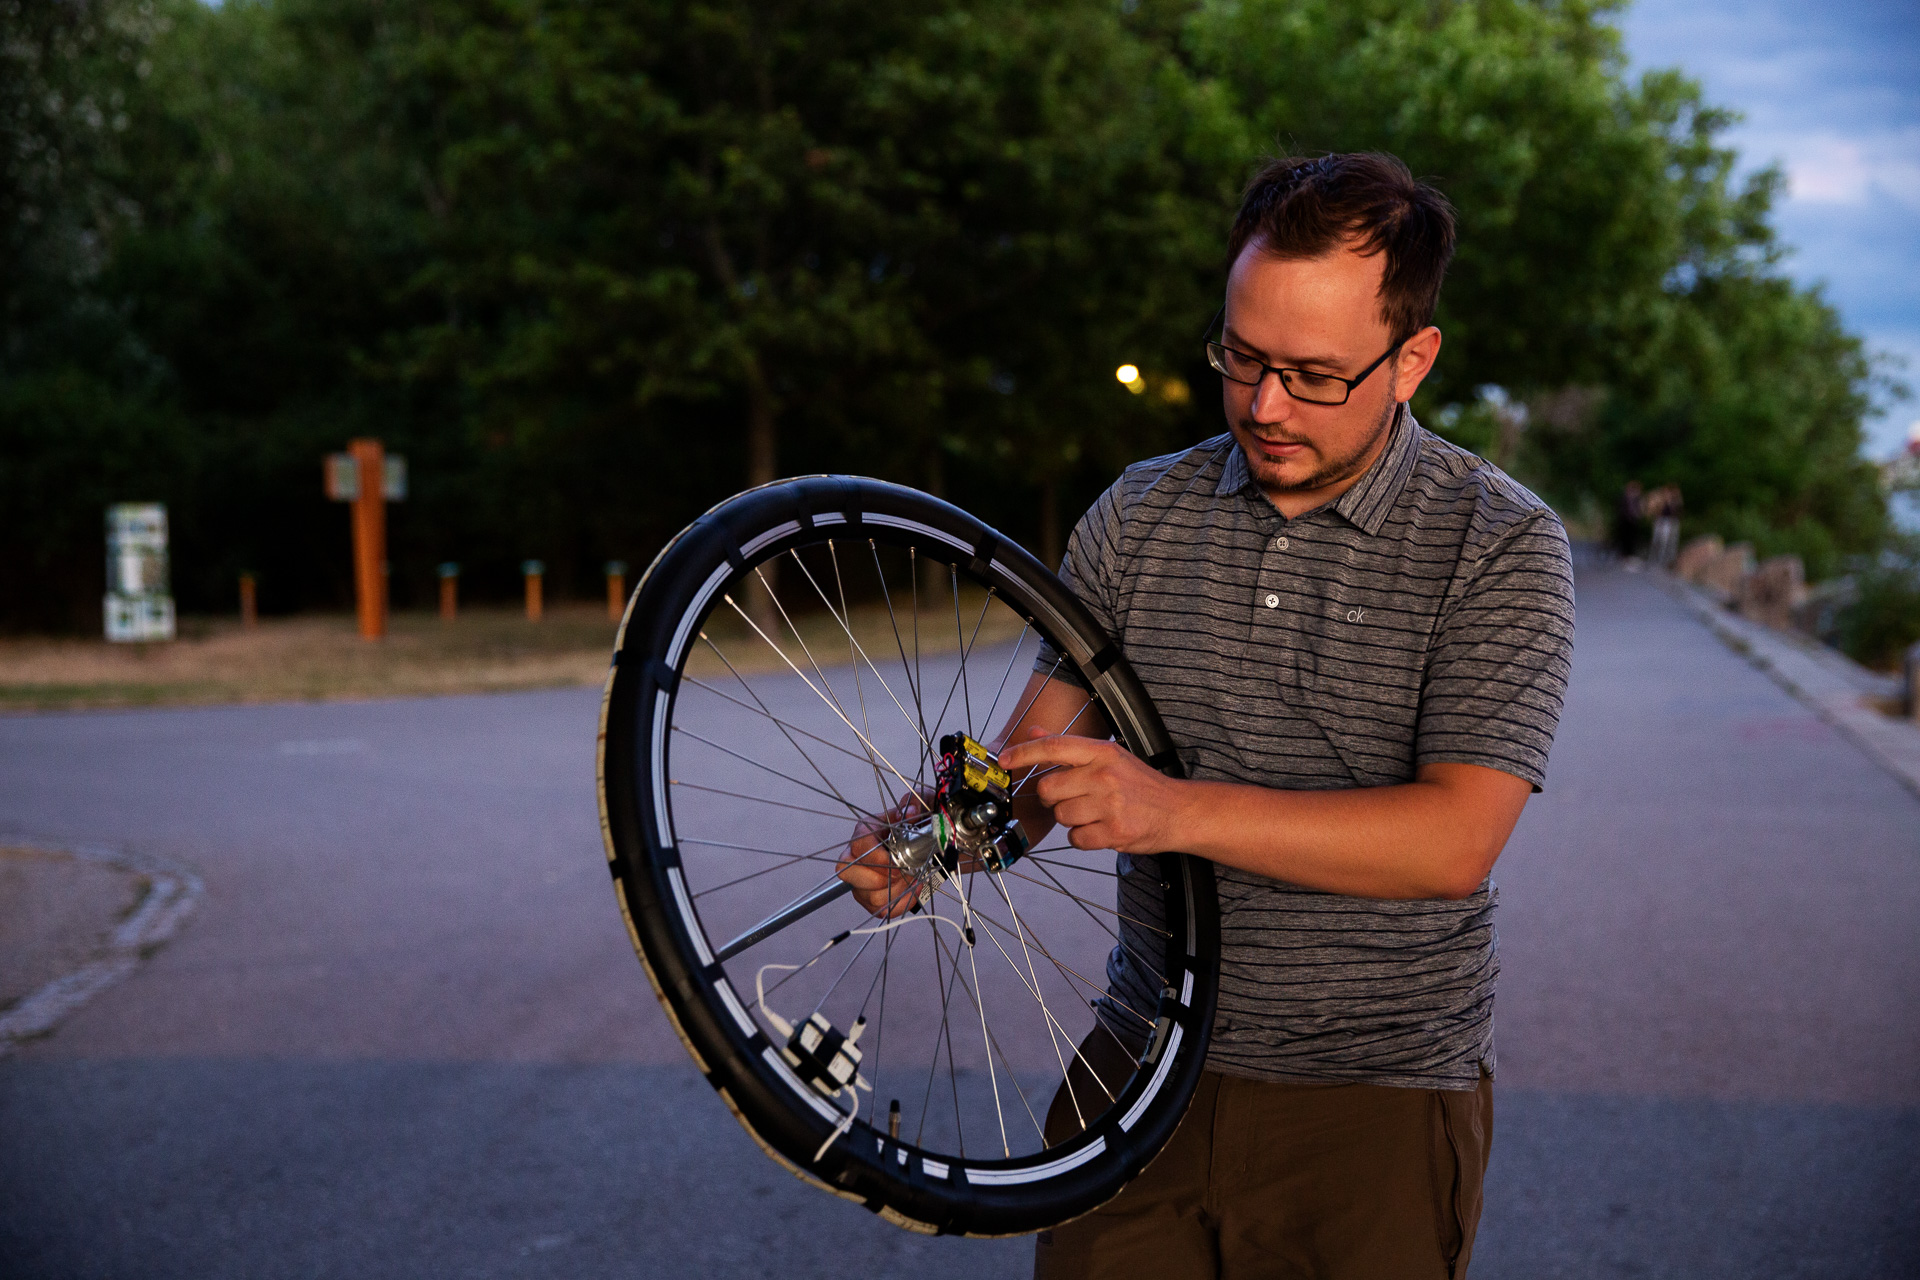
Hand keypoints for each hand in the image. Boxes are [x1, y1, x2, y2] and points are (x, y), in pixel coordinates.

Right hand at [838, 798, 924, 918]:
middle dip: (879, 878)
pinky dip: (902, 902)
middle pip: (846, 872)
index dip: (877, 857)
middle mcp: (855, 857)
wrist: (922, 846)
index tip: (898, 861)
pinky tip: (913, 889)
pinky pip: (881, 910)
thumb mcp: (918, 810)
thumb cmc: (915, 829)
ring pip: (869, 896)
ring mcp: (860, 881)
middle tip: (902, 873)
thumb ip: (915, 805)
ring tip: (912, 879)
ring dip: (896, 891)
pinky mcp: (870, 898)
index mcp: (865, 832)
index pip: (858, 845)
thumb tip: (910, 811)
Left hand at [997, 727, 1190, 853]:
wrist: (1179, 811)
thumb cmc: (1141, 784)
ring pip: (1062, 816)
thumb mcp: (1109, 756)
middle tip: (1075, 797)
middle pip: (1050, 789)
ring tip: (1094, 813)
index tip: (1004, 758)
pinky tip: (1101, 828)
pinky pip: (1076, 839)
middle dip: (1055, 798)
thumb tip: (1033, 732)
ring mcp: (1110, 805)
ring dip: (1072, 819)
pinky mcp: (1114, 832)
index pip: (1054, 746)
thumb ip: (1069, 747)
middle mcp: (1105, 775)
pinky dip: (1083, 837)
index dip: (1024, 752)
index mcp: (1102, 753)